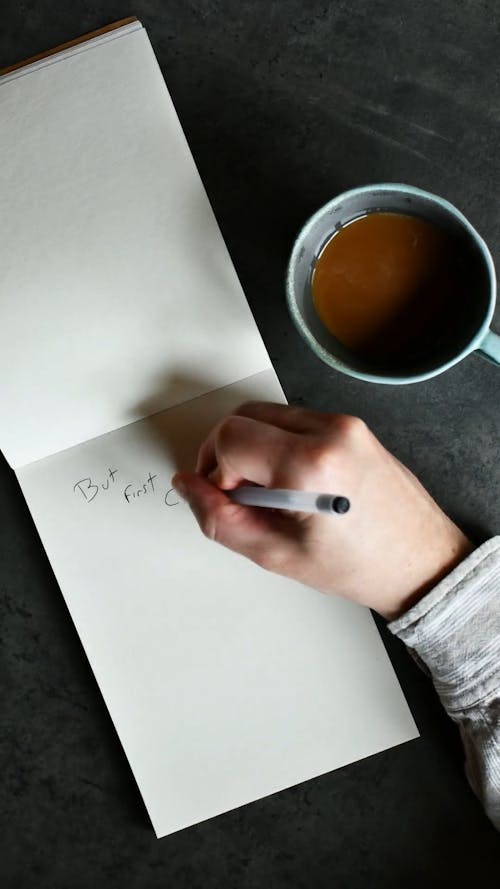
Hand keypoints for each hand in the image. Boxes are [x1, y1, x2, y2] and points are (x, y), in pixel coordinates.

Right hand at [172, 403, 472, 619]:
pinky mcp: (351, 425)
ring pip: (266, 414)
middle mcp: (331, 432)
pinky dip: (277, 444)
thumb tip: (189, 487)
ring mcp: (344, 424)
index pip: (230, 436)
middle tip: (238, 495)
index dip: (215, 470)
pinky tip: (290, 482)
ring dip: (252, 447)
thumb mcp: (275, 555)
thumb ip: (219, 519)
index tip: (228, 498)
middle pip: (243, 416)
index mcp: (312, 465)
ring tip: (269, 492)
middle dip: (227, 454)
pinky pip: (293, 420)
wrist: (419, 560)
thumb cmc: (360, 565)